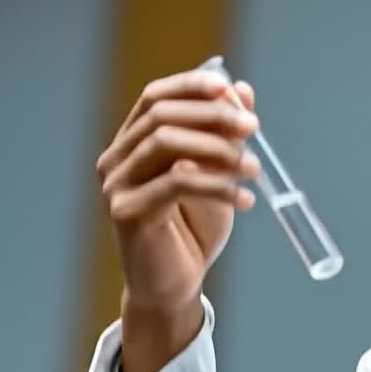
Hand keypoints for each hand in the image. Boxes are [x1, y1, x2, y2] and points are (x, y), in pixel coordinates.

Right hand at [95, 69, 260, 371]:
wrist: (175, 285)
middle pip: (161, 116)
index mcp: (132, 142)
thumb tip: (243, 90)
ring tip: (254, 168)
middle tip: (254, 128)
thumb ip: (226, 134)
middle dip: (212, 115)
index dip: (191, 86)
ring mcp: (116, 185)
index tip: (231, 89)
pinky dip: (217, 185)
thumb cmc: (194, 228)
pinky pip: (176, 183)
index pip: (155, 97)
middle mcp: (116, 159)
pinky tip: (246, 199)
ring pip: (166, 144)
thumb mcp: (219, 174)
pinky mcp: (126, 212)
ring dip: (218, 149)